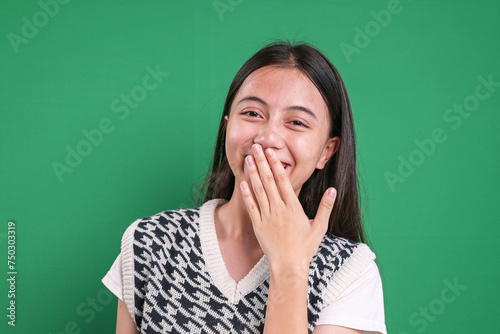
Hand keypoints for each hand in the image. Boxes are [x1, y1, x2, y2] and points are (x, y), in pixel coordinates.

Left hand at [240, 144, 336, 272]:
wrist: (289, 266)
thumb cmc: (305, 248)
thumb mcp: (320, 227)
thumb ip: (326, 206)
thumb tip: (334, 190)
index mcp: (293, 207)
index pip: (283, 180)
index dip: (275, 164)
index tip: (271, 152)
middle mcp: (279, 209)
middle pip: (269, 181)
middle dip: (262, 162)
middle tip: (256, 147)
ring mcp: (267, 217)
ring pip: (259, 190)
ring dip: (253, 173)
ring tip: (248, 159)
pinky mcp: (258, 225)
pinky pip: (251, 206)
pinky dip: (247, 194)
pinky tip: (243, 182)